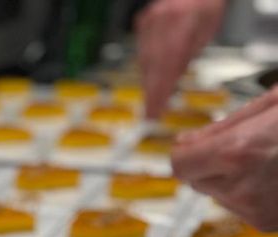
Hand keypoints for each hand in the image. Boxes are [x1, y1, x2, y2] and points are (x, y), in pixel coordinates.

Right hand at [135, 0, 226, 118]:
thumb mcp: (207, 31)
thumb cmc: (205, 5)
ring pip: (145, 59)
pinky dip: (146, 66)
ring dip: (148, 82)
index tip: (156, 111)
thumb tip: (172, 79)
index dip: (160, 91)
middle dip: (151, 92)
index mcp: (183, 21)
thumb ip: (188, 55)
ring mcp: (150, 19)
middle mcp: (162, 19)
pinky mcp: (143, 21)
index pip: (168, 64)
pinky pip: (141, 50)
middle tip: (151, 112)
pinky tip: (149, 80)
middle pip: (153, 65)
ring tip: (150, 101)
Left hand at [172, 88, 277, 229]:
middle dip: (209, 163)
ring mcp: (255, 210)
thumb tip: (188, 141)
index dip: (184, 152)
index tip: (189, 145)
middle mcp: (243, 187)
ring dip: (230, 178)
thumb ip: (222, 127)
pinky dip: (249, 192)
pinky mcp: (266, 223)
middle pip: (196, 181)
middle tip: (239, 142)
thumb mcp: (269, 104)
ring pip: (218, 195)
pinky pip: (240, 208)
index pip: (180, 164)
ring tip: (266, 156)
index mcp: (238, 153)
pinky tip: (274, 174)